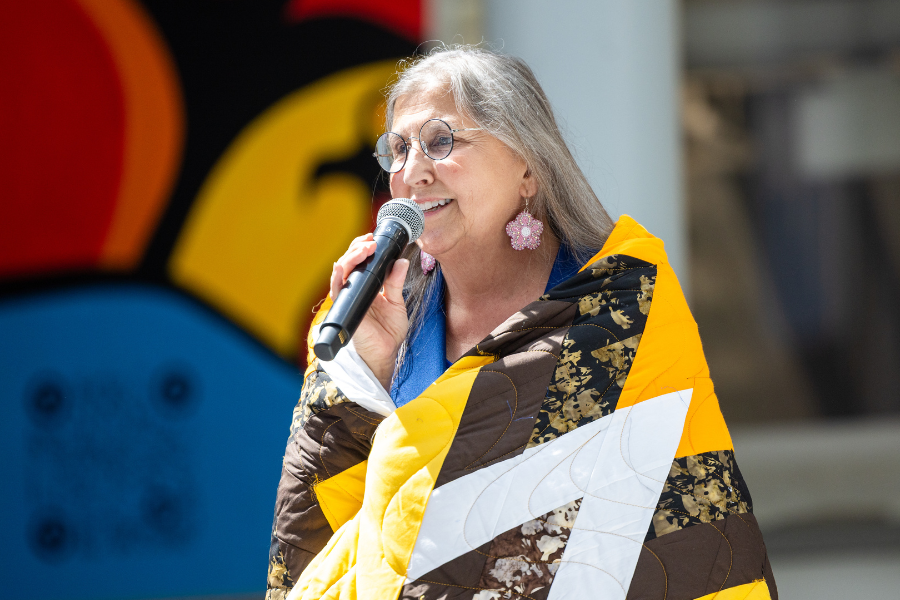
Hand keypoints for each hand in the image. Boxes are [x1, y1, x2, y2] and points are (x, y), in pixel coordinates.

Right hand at [330, 233, 409, 389]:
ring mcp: (349, 298)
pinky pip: (337, 290)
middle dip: (358, 248)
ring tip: (364, 248)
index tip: (373, 239)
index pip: (361, 261)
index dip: (363, 248)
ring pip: (342, 271)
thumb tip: (401, 261)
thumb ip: (396, 282)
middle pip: (350, 263)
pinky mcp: (345, 308)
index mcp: (367, 286)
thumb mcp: (397, 302)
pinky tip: (342, 266)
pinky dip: (338, 277)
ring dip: (351, 257)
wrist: (386, 353)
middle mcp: (355, 289)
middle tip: (370, 242)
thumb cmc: (389, 331)